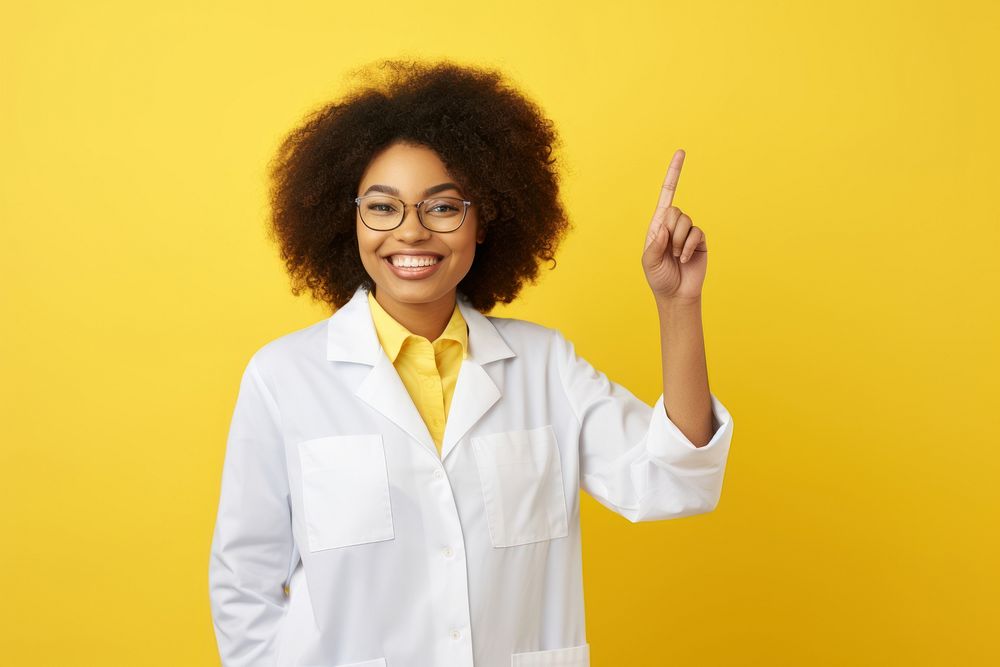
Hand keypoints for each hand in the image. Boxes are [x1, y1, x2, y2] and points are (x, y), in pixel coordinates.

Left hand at [641, 149, 707, 302]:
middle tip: (667, 250)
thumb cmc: (659, 278)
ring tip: (675, 257)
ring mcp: (688, 233)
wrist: (676, 294)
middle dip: (670, 232)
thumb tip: (665, 227)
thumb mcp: (649, 261)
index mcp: (657, 225)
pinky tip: (684, 259)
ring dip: (679, 242)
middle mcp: (673, 225)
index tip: (681, 152)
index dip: (674, 174)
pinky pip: (697, 233)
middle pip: (675, 211)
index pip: (666, 195)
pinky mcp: (701, 241)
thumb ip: (654, 244)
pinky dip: (689, 247)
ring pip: (686, 223)